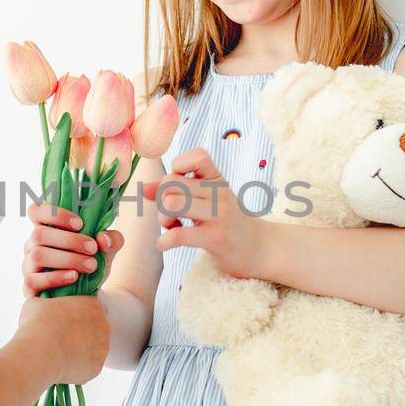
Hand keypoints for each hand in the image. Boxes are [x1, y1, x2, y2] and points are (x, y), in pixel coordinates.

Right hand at [16, 294, 109, 383]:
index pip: (92, 306)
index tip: (65, 319)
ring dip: (80, 350)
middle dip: (81, 333)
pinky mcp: (96, 368)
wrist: (39, 353)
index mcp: (93, 305)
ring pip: (93, 349)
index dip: (78, 313)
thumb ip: (46, 303)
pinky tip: (61, 365)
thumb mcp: (37, 303)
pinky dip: (77, 367)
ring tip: (59, 352)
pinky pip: (88, 366)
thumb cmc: (37, 325)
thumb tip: (41, 307)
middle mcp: (103, 326)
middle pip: (95, 328)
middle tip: (62, 337)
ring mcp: (102, 348)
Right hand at [21, 201, 124, 297]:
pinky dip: (56, 277)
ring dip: (67, 259)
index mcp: (47, 228)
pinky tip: (74, 276)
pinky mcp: (29, 285)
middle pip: (39, 234)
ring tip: (90, 265)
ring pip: (38, 255)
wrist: (89, 293)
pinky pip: (33, 279)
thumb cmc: (90, 262)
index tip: (80, 224)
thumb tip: (103, 238)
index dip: (55, 214)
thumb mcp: (107, 249)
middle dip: (69, 240)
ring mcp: (29, 265)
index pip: (37, 211)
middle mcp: (33, 244)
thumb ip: (112, 239)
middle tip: (93, 248)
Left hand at [142, 147, 265, 277]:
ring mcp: (219, 214)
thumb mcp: (208, 200)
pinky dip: (164, 241)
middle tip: (170, 215)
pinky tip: (166, 244)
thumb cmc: (229, 222)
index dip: (177, 168)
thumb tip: (144, 188)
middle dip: (161, 200)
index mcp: (217, 179)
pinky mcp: (216, 238)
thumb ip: (177, 191)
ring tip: (170, 227)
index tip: (179, 187)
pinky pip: (178, 235)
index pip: (196, 156)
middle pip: (172, 182)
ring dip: (162, 218)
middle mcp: (219, 192)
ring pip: (172, 202)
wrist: (260, 249)